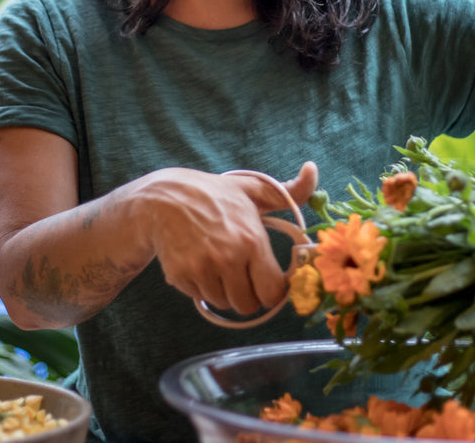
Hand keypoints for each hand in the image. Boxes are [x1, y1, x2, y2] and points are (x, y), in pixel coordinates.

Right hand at [137, 163, 317, 314]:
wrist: (162, 199)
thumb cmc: (213, 195)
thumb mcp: (252, 189)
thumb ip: (289, 191)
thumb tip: (312, 169)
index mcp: (251, 240)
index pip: (273, 292)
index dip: (273, 290)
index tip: (268, 279)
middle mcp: (228, 258)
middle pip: (248, 305)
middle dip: (248, 294)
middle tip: (242, 274)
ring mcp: (202, 269)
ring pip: (224, 304)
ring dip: (224, 291)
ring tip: (219, 265)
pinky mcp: (181, 276)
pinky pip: (201, 298)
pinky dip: (202, 288)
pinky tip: (200, 264)